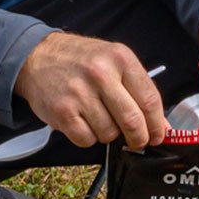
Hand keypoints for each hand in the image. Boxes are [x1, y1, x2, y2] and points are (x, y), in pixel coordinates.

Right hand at [12, 33, 166, 150]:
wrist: (38, 56)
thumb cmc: (81, 60)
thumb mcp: (113, 61)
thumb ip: (138, 89)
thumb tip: (161, 126)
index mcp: (120, 58)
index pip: (150, 99)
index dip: (157, 124)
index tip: (158, 135)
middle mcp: (101, 73)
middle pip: (132, 121)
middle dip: (139, 138)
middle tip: (138, 142)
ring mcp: (80, 93)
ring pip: (109, 133)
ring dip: (109, 134)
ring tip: (99, 118)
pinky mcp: (62, 112)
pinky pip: (87, 140)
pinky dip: (89, 137)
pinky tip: (83, 121)